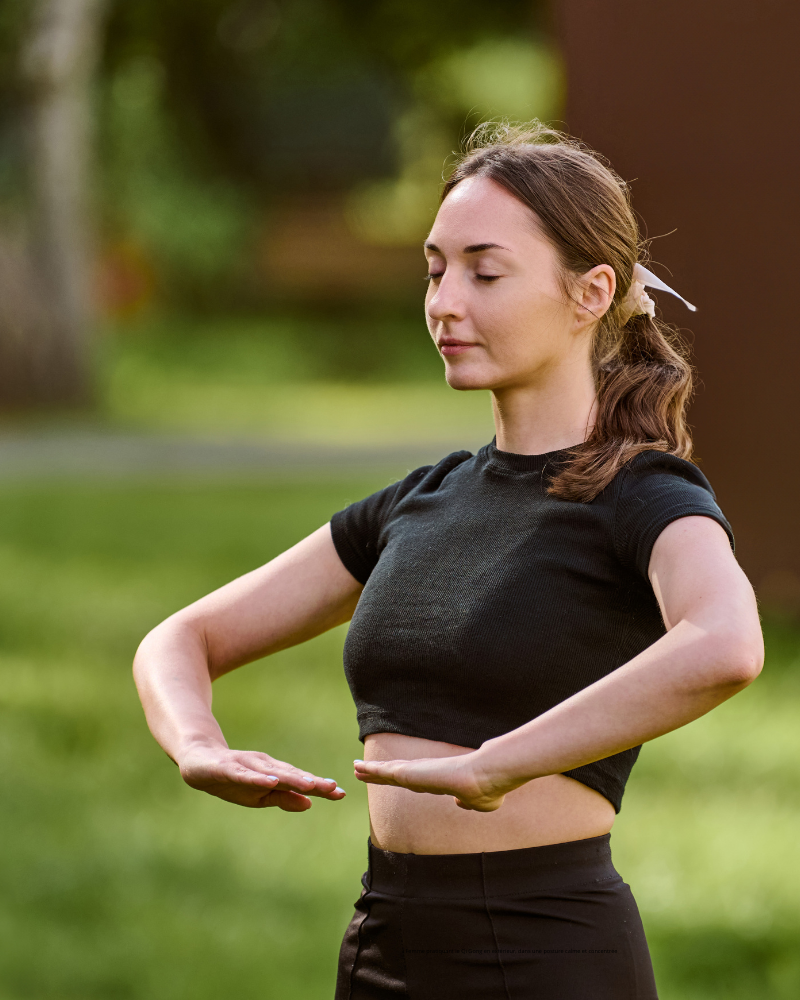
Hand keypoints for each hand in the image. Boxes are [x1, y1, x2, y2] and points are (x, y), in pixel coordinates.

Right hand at [179, 742, 345, 810]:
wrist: (198, 761)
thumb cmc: (233, 780)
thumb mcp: (259, 796)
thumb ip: (283, 798)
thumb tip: (309, 804)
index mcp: (273, 775)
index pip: (300, 782)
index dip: (319, 787)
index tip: (341, 794)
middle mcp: (265, 766)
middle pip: (291, 775)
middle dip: (312, 782)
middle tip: (333, 788)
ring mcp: (247, 765)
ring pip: (272, 773)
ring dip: (292, 778)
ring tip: (310, 785)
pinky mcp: (228, 767)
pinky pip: (244, 774)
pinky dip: (258, 778)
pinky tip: (270, 781)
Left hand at [353, 751, 509, 811]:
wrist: (484, 779)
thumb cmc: (486, 790)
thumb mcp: (476, 803)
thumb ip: (466, 803)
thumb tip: (460, 804)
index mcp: (439, 781)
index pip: (415, 780)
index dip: (403, 779)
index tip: (393, 777)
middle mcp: (425, 773)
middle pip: (397, 773)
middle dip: (381, 772)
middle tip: (366, 770)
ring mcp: (417, 772)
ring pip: (387, 771)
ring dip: (371, 769)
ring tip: (356, 767)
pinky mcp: (409, 773)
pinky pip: (384, 771)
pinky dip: (370, 769)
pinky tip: (358, 768)